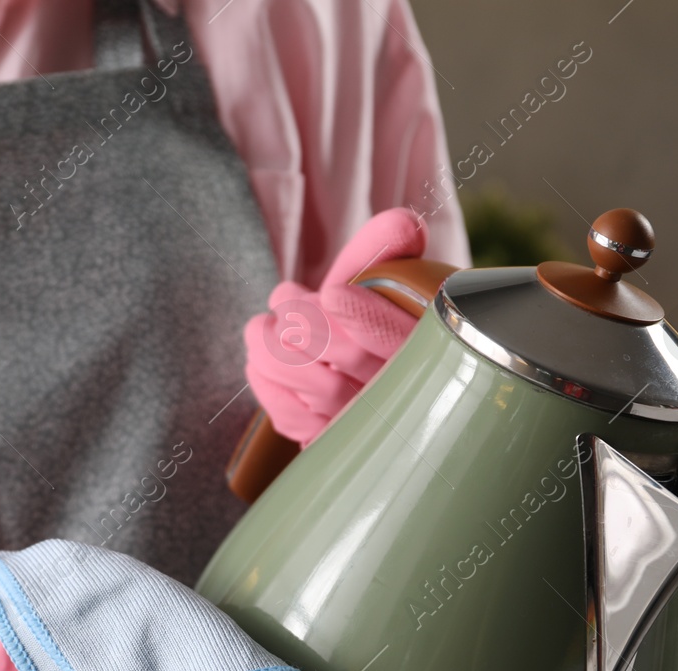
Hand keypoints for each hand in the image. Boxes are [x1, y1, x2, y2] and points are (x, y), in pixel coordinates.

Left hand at [243, 207, 426, 446]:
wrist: (345, 375)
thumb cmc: (359, 315)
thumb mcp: (373, 278)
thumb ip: (383, 247)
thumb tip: (405, 222)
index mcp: (420, 343)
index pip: (397, 336)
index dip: (365, 317)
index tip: (333, 294)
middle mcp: (398, 388)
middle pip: (350, 359)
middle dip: (304, 324)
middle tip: (280, 304)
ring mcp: (365, 422)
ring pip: (318, 390)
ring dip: (274, 352)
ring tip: (259, 330)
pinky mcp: (331, 442)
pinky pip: (294, 418)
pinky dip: (266, 386)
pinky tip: (257, 363)